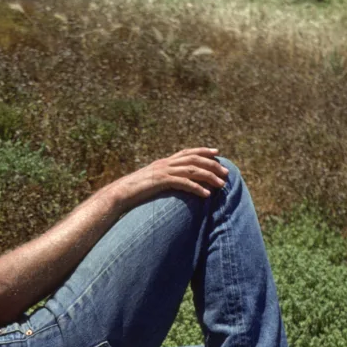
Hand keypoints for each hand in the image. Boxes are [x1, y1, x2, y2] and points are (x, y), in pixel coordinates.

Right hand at [102, 147, 227, 209]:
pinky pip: (183, 183)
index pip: (187, 152)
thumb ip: (164, 179)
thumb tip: (173, 183)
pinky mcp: (161, 181)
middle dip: (212, 165)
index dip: (203, 151)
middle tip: (226, 173)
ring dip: (209, 177)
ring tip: (221, 185)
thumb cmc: (135, 190)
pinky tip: (206, 195)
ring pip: (192, 170)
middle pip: (194, 159)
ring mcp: (163, 171)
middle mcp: (165, 163)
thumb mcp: (152, 182)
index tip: (217, 153)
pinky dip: (196, 188)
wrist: (120, 193)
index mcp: (164, 162)